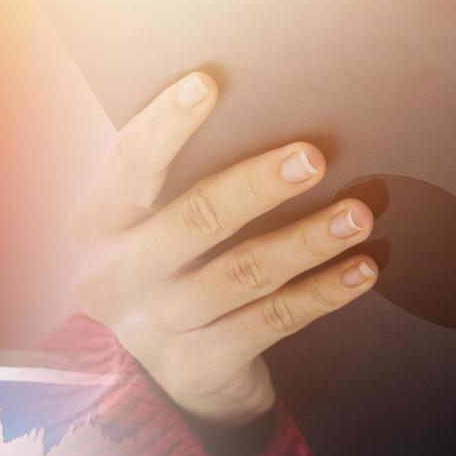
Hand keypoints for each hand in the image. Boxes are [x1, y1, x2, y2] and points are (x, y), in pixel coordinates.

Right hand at [72, 72, 379, 426]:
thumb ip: (183, 178)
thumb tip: (269, 110)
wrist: (173, 371)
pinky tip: (361, 270)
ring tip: (358, 215)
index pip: (128, 164)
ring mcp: (155, 327)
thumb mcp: (153, 223)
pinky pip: (271, 322)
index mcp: (95, 224)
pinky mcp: (199, 367)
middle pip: (193, 221)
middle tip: (313, 157)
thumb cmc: (172, 265)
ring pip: (242, 274)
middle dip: (256, 186)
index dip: (166, 125)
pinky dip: (321, 294)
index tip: (208, 84)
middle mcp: (114, 277)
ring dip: (306, 241)